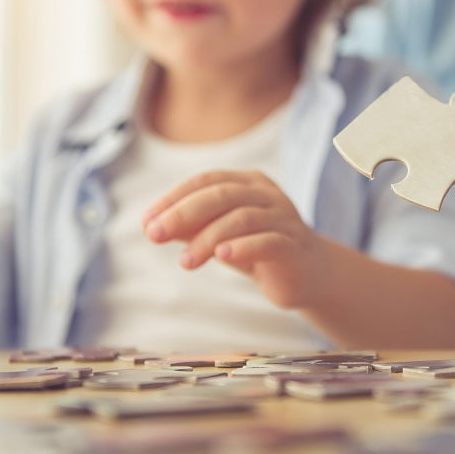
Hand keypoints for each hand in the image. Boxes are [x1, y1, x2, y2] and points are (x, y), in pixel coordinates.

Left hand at [142, 170, 328, 307]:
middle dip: (183, 213)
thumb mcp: (218, 235)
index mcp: (247, 183)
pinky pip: (268, 241)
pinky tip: (222, 256)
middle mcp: (266, 194)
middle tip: (154, 235)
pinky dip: (243, 247)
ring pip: (242, 218)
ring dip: (208, 238)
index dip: (174, 198)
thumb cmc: (256, 248)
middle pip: (221, 194)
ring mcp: (283, 217)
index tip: (147, 221)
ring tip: (185, 262)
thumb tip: (152, 226)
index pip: (206, 180)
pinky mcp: (294, 245)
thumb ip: (190, 228)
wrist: (307, 273)